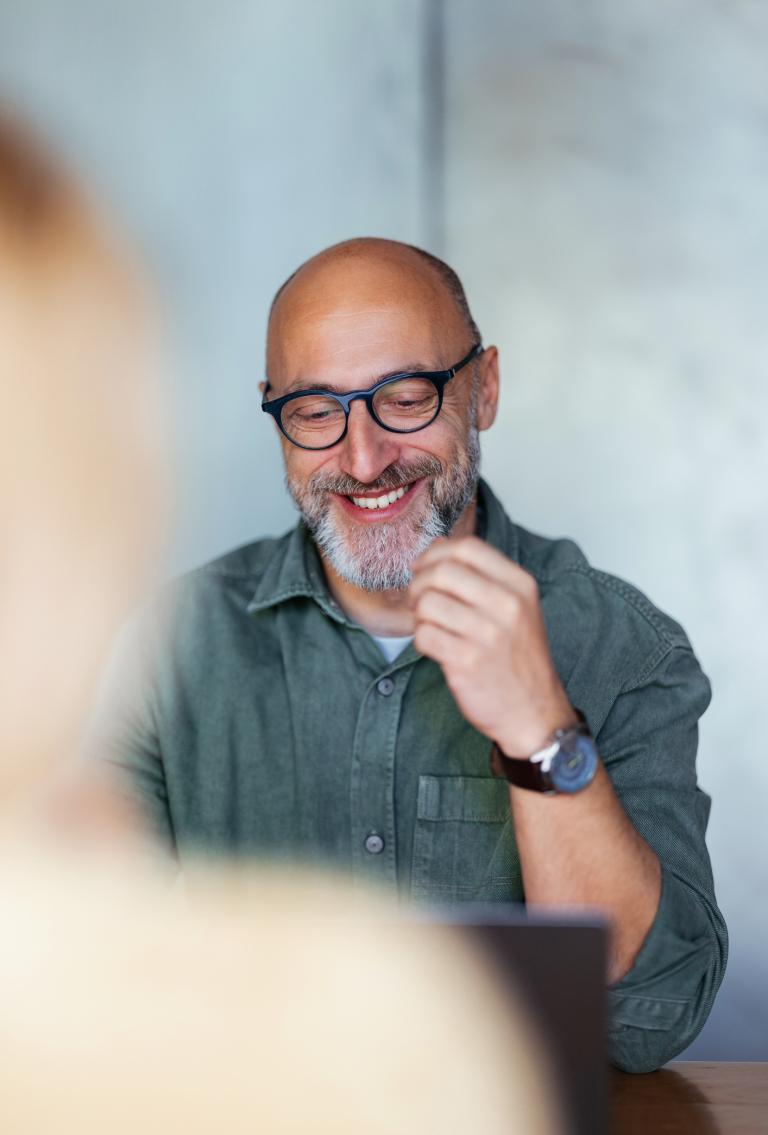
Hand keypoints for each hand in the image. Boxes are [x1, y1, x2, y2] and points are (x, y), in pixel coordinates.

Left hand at [408, 536, 576, 755]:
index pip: (468, 547)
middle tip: (419, 600)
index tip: (424, 567)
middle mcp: (507, 606)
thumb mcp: (518, 608)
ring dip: (418, 614)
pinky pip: (424, 635)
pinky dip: (422, 640)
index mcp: (520, 586)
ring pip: (428, 603)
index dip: (436, 553)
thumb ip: (484, 577)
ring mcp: (487, 634)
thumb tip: (438, 549)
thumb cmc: (519, 658)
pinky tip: (436, 647)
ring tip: (430, 626)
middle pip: (442, 571)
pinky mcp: (466, 662)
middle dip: (419, 583)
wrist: (534, 712)